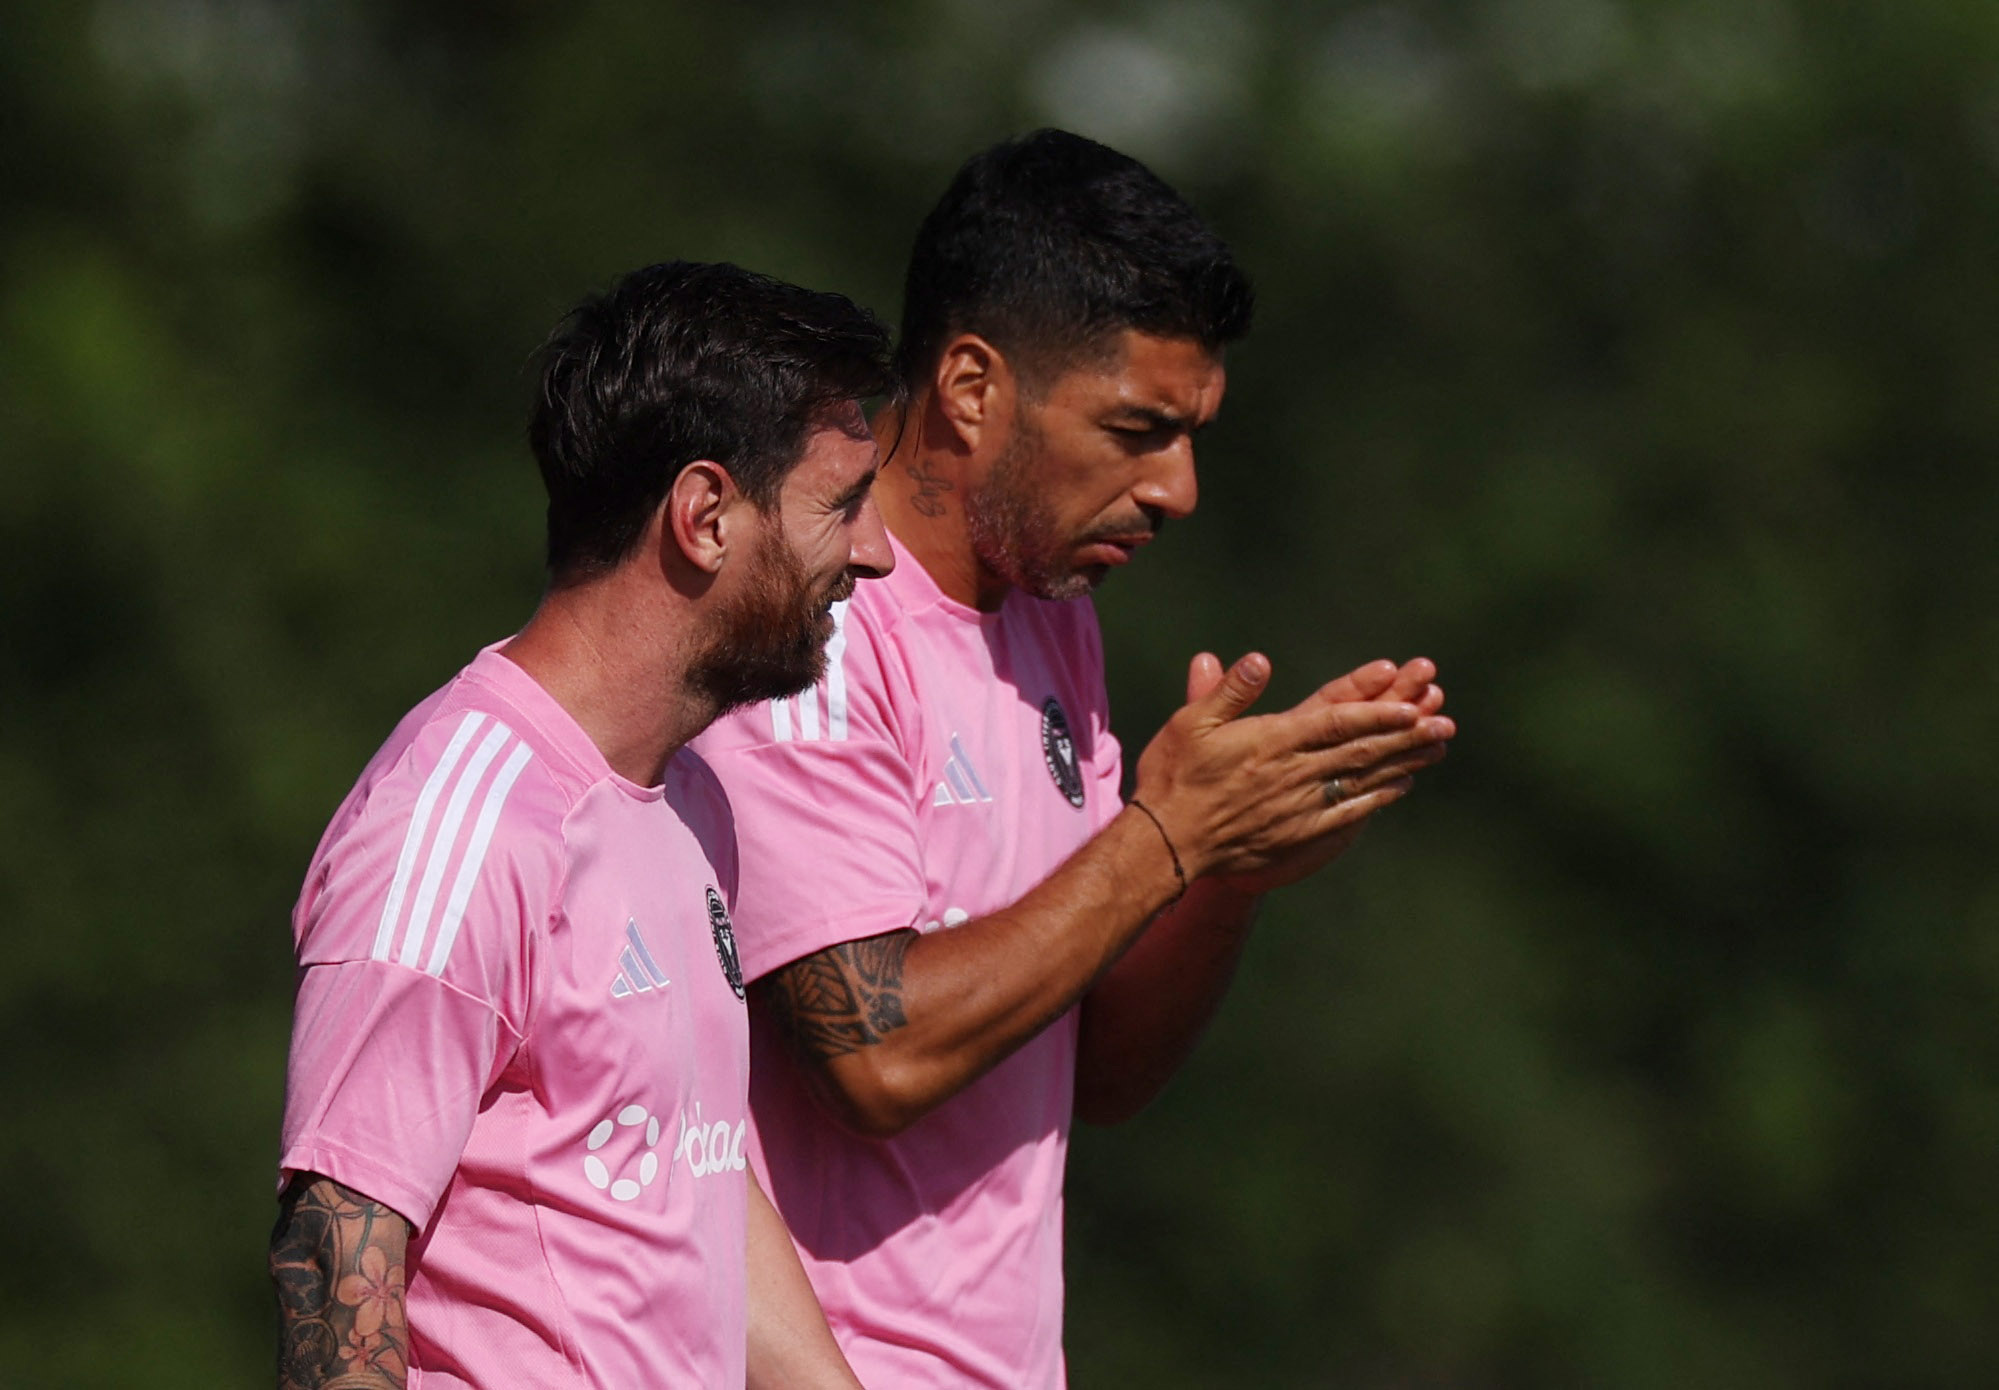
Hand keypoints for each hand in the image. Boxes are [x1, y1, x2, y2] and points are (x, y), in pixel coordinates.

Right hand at [1130, 652, 1454, 893]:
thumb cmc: (1174, 777)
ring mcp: (1299, 805)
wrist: (1167, 842)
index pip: (1334, 723)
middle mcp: (1293, 773)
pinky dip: (1378, 797)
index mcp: (1271, 741)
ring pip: (1361, 779)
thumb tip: (1259, 661)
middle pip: (1360, 750)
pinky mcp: (1298, 831)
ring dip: (1402, 762)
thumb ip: (1228, 692)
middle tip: (1445, 723)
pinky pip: (1348, 813)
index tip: (1410, 705)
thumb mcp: (1191, 723)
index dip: (1375, 713)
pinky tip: (1401, 786)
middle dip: (1405, 735)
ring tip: (1437, 748)